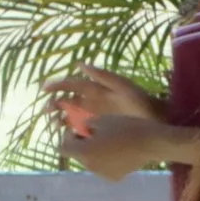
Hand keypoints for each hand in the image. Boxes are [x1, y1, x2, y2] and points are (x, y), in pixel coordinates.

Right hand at [46, 65, 161, 138]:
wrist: (154, 120)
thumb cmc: (140, 102)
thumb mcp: (123, 87)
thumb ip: (103, 76)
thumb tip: (80, 64)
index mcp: (95, 88)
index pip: (71, 84)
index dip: (57, 85)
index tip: (44, 89)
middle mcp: (91, 101)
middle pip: (66, 101)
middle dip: (54, 104)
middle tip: (47, 111)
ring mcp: (93, 115)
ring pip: (70, 116)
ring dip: (59, 119)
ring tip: (54, 125)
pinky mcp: (97, 129)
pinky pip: (79, 129)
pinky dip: (71, 131)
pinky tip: (66, 136)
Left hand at [59, 112, 182, 180]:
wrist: (151, 142)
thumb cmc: (125, 126)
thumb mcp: (101, 120)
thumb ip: (85, 126)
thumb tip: (81, 129)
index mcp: (84, 152)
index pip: (63, 147)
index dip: (67, 137)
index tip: (77, 128)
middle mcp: (90, 167)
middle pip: (77, 155)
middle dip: (81, 144)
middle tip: (92, 133)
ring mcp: (103, 174)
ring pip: (90, 162)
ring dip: (92, 152)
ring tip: (106, 141)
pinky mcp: (115, 177)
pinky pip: (103, 168)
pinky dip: (105, 160)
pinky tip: (117, 151)